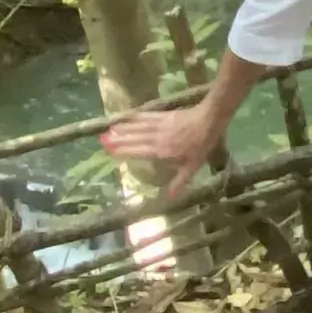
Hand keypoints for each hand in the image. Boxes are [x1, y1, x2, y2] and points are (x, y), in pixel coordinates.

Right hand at [100, 101, 222, 197]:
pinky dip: (135, 117)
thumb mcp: (193, 166)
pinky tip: (126, 117)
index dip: (124, 151)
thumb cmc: (202, 145)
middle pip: (134, 139)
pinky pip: (146, 116)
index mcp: (162, 151)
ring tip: (108, 130)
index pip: (139, 151)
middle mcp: (157, 138)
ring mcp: (159, 125)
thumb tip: (171, 196)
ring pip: (137, 127)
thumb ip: (180, 180)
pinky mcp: (164, 115)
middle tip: (101, 140)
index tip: (109, 151)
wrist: (209, 120)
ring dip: (123, 129)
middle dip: (118, 140)